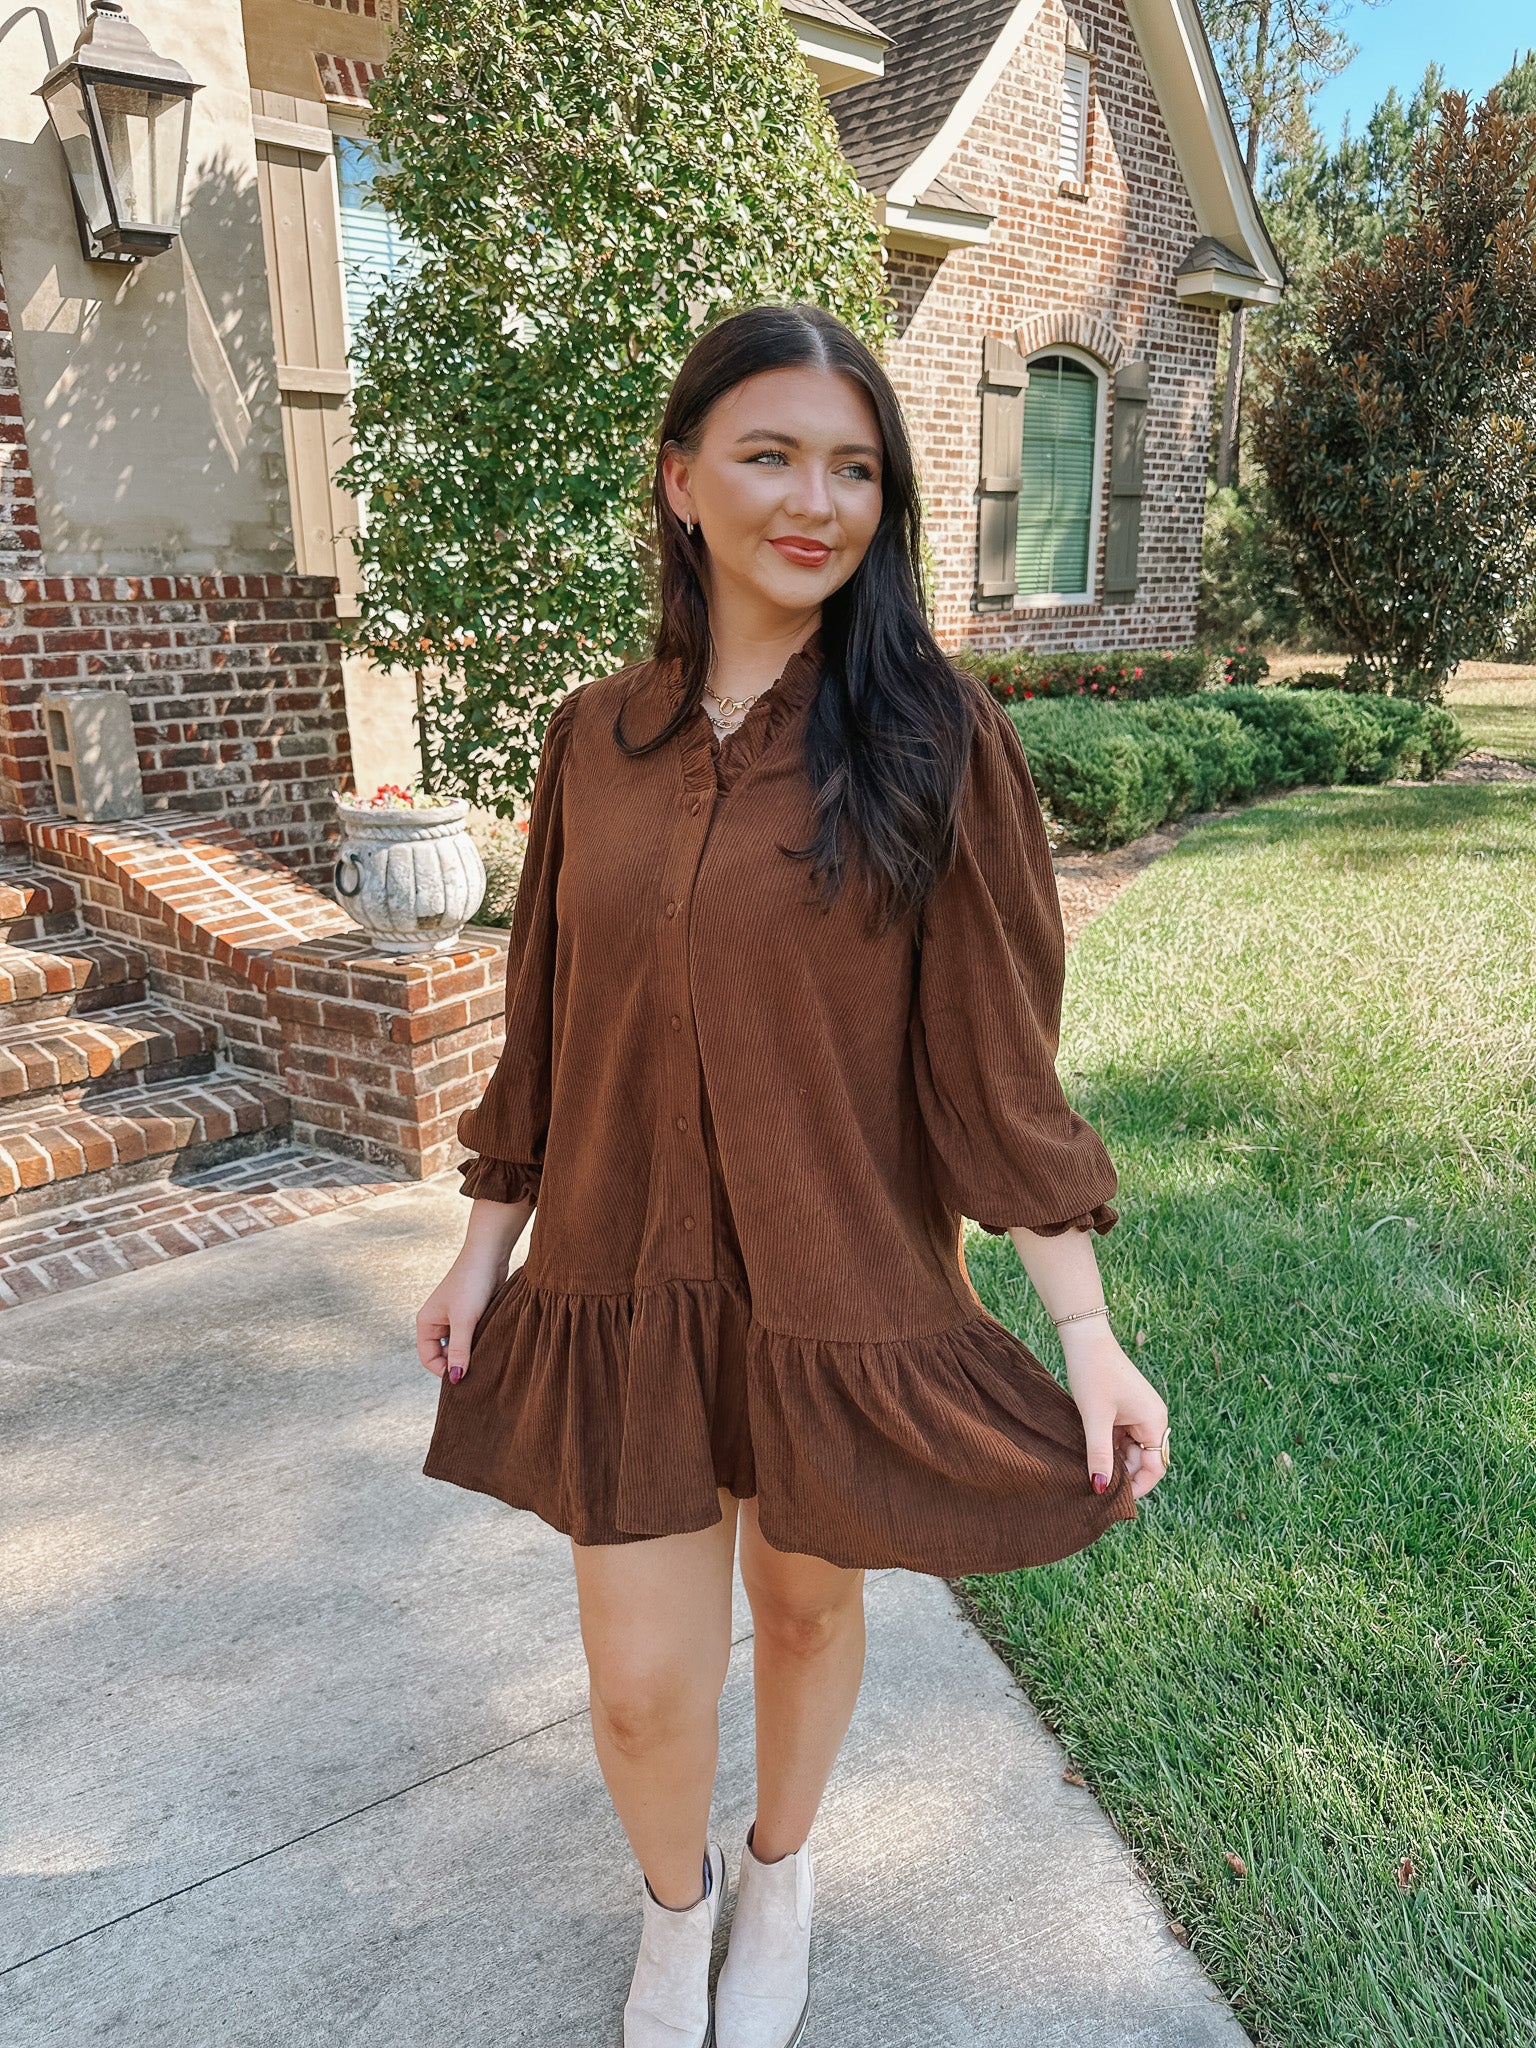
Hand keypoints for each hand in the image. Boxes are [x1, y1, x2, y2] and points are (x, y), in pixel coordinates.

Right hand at [415, 1250, 504, 1384]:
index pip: (428, 1358)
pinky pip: (472, 1337)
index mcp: (426, 1322)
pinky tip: (490, 1344)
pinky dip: (479, 1343)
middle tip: (477, 1369)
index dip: (443, 1370)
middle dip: (458, 1363)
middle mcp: (437, 1322)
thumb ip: (459, 1350)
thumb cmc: (471, 1283)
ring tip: (484, 1355)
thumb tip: (456, 1378)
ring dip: (471, 1353)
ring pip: (460, 1346)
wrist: (489, 1255)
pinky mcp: (472, 1315)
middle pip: (444, 1355)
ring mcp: (455, 1318)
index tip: (464, 1376)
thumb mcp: (464, 1320)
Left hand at [1059, 1320, 1169, 1499]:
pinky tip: (1087, 1453)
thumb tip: (1099, 1488)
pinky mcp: (1123, 1409)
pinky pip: (1120, 1437)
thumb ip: (1100, 1454)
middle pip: (1142, 1460)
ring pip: (1129, 1450)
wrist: (1084, 1338)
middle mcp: (1152, 1418)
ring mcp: (1138, 1413)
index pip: (1154, 1467)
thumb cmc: (1093, 1373)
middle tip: (1095, 1486)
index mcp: (1155, 1421)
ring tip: (1088, 1470)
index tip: (1113, 1500)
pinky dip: (1106, 1447)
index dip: (1137, 1487)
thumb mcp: (1095, 1418)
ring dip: (1112, 1460)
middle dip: (1122, 1474)